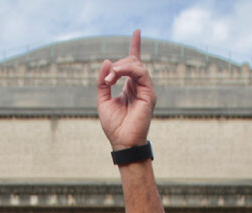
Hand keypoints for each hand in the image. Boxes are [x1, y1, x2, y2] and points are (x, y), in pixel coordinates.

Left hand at [96, 29, 155, 149]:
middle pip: (132, 62)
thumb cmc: (114, 125)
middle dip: (118, 64)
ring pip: (136, 65)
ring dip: (121, 67)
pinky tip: (116, 76)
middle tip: (107, 78)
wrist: (122, 142)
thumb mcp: (102, 99)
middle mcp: (140, 86)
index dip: (135, 46)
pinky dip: (127, 70)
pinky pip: (140, 73)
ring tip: (110, 78)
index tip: (137, 31)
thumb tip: (107, 61)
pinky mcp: (149, 94)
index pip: (134, 63)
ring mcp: (146, 89)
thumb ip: (103, 81)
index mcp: (130, 87)